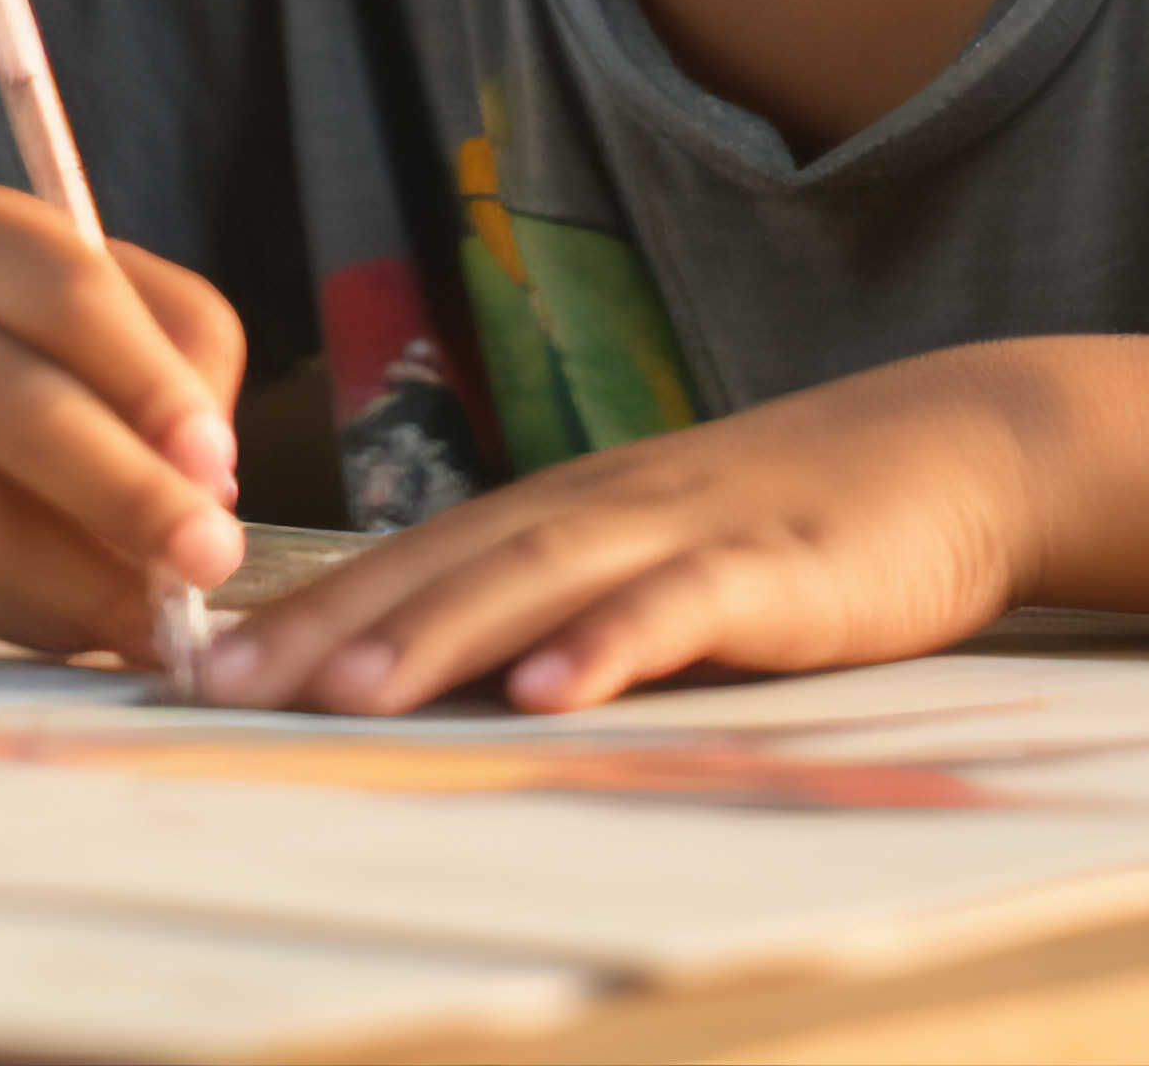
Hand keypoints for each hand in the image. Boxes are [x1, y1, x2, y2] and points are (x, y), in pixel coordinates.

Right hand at [0, 183, 251, 661]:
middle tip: (208, 556)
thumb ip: (187, 359)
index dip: (152, 385)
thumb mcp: (128, 304)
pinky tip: (95, 623)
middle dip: (128, 495)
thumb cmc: (45, 342)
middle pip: (13, 408)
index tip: (217, 461)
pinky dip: (35, 616)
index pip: (67, 295)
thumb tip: (203, 474)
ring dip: (83, 578)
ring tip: (159, 613)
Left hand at [200, 348, 1053, 713]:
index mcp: (564, 510)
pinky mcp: (774, 567)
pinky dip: (613, 644)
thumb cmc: (797, 522)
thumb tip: (445, 678)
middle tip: (223, 685)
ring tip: (347, 698)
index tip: (195, 662)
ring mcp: (685, 530)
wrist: (952, 451)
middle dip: (328, 629)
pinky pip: (681, 609)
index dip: (303, 610)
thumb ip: (562, 600)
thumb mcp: (660, 555)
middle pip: (444, 565)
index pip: (409, 559)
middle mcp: (601, 507)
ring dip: (438, 636)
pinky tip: (553, 689)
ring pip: (539, 579)